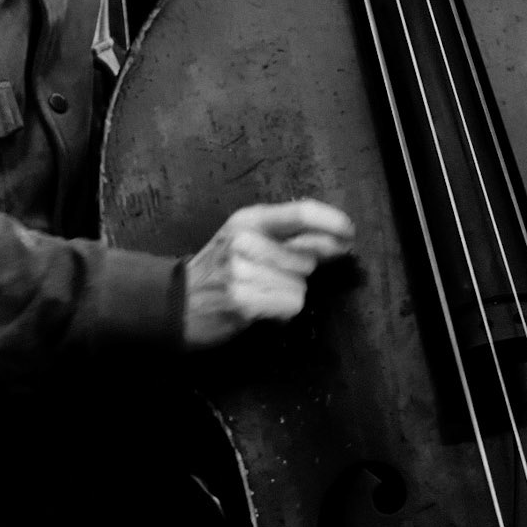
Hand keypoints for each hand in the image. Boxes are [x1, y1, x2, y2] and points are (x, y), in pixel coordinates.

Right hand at [182, 199, 354, 348]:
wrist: (176, 301)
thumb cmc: (220, 269)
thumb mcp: (247, 239)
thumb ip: (289, 237)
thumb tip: (339, 239)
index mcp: (248, 219)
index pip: (300, 213)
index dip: (331, 221)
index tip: (350, 233)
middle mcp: (246, 240)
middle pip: (307, 259)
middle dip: (299, 273)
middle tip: (270, 278)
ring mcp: (243, 271)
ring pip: (300, 286)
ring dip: (288, 295)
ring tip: (259, 294)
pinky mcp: (244, 301)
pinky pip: (290, 306)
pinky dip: (281, 313)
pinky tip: (258, 309)